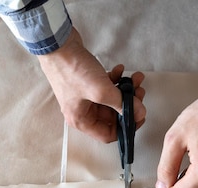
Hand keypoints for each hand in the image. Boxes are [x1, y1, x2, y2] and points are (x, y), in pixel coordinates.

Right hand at [37, 28, 145, 142]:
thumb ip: (122, 103)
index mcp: (81, 120)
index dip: (126, 128)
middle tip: (139, 94)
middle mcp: (82, 111)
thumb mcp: (101, 90)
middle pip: (112, 115)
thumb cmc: (71, 69)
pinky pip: (106, 86)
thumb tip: (140, 112)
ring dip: (125, 90)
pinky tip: (120, 70)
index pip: (107, 134)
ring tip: (135, 79)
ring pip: (111, 99)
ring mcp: (84, 95)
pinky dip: (116, 79)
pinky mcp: (87, 82)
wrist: (57, 43)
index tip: (139, 116)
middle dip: (128, 104)